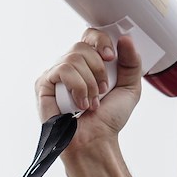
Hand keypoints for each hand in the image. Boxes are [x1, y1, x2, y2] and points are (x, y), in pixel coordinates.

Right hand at [35, 28, 141, 150]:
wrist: (96, 141)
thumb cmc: (108, 119)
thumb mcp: (130, 88)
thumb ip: (132, 62)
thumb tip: (125, 39)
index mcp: (88, 62)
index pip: (90, 35)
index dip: (100, 41)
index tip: (111, 57)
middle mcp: (70, 65)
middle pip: (82, 46)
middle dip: (99, 69)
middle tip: (103, 90)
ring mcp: (56, 73)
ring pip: (73, 58)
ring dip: (89, 83)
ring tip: (92, 101)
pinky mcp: (44, 83)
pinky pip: (62, 70)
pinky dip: (77, 87)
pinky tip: (80, 104)